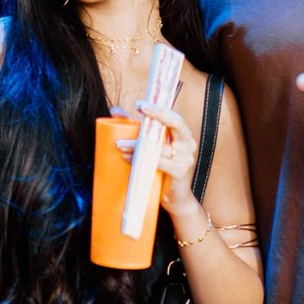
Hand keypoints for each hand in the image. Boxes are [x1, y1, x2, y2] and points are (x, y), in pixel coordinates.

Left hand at [115, 101, 200, 215]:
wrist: (175, 198)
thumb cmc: (162, 170)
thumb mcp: (151, 147)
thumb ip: (136, 129)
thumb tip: (116, 111)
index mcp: (184, 135)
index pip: (175, 117)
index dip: (159, 109)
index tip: (140, 104)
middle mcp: (188, 144)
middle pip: (175, 124)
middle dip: (156, 115)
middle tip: (135, 111)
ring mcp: (186, 159)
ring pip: (159, 146)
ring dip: (137, 145)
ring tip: (120, 145)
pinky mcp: (180, 172)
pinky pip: (159, 163)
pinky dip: (141, 160)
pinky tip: (128, 158)